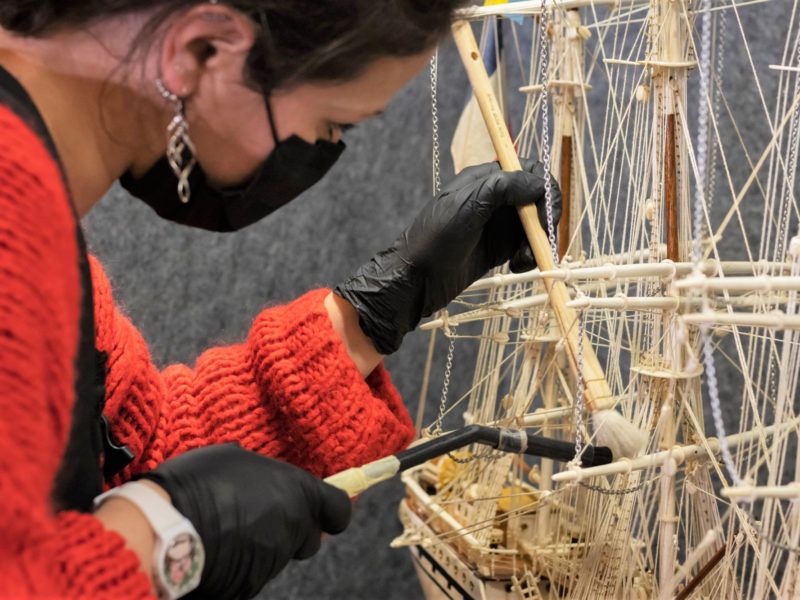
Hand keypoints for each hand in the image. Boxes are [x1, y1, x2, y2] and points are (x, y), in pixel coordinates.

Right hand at [139, 445, 351, 599]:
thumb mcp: (235, 457)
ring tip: (230, 527)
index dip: (331, 511)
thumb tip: (267, 477)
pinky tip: (219, 547)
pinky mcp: (250, 585)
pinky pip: (255, 572)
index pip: (338, 510)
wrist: (164, 527)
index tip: (323, 509)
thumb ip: (265, 473)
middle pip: (310, 538)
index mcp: (298, 493)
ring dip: (265, 544)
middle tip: (263, 515)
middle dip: (294, 530)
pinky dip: (244, 562)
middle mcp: (292, 529)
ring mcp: (273, 561)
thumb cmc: (200, 482)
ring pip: (280, 555)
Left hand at [335, 159, 560, 354]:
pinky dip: (529, 256)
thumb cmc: (435, 239)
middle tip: (541, 243)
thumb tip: (539, 184)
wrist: (417, 279)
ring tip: (523, 262)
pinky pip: (527, 246)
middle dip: (545, 221)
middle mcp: (496, 198)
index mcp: (486, 179)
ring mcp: (499, 224)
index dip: (544, 189)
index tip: (545, 214)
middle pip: (538, 199)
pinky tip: (517, 267)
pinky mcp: (500, 248)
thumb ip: (502, 188)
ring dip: (538, 243)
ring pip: (536, 226)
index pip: (531, 170)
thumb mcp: (467, 207)